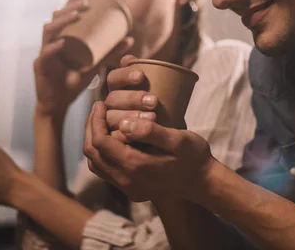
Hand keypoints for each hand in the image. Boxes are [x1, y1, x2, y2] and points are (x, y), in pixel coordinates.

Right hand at [34, 0, 132, 117]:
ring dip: (61, 21)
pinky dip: (53, 48)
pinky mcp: (40, 67)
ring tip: (76, 15)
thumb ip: (110, 52)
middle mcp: (50, 43)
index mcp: (61, 39)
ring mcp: (44, 54)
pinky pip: (45, 55)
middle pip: (55, 19)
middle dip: (69, 7)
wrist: (58, 105)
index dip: (71, 0)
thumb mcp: (95, 64)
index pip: (64, 15)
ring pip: (48, 32)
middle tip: (85, 2)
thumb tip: (130, 38)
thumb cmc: (74, 82)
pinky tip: (62, 42)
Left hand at [82, 101, 214, 202]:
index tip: (100, 103)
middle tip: (96, 109)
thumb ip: (150, 131)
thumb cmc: (193, 157)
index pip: (100, 142)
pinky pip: (105, 171)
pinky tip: (111, 138)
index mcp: (135, 166)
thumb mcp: (178, 139)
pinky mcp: (131, 190)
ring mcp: (128, 188)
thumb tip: (123, 124)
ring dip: (94, 141)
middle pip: (92, 154)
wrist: (204, 183)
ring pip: (95, 164)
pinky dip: (102, 153)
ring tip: (100, 121)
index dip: (96, 120)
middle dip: (91, 129)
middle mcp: (126, 180)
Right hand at [101, 54, 172, 133]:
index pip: (114, 78)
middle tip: (153, 101)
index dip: (124, 75)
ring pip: (112, 118)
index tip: (141, 76)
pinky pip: (113, 139)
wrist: (172, 135)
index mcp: (119, 89)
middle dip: (132, 98)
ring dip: (130, 117)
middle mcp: (112, 105)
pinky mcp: (115, 141)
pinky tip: (136, 136)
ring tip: (154, 118)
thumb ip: (149, 76)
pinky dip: (124, 136)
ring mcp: (111, 123)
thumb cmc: (165, 108)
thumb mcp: (162, 91)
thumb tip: (129, 57)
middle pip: (113, 98)